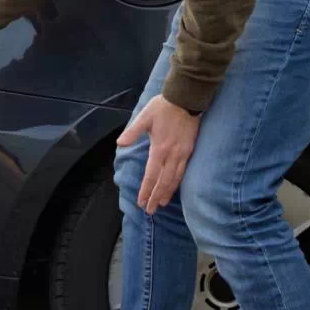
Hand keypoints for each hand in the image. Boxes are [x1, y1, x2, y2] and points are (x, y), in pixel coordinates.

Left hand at [116, 95, 200, 214]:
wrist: (187, 99)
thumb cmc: (163, 107)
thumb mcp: (144, 117)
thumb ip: (133, 132)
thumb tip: (120, 143)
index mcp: (159, 149)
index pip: (151, 175)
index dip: (146, 190)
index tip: (141, 202)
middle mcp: (172, 155)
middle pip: (164, 182)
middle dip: (156, 197)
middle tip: (150, 210)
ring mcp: (183, 154)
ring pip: (175, 179)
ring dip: (168, 193)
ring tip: (161, 204)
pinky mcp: (190, 150)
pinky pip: (184, 171)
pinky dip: (178, 183)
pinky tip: (174, 188)